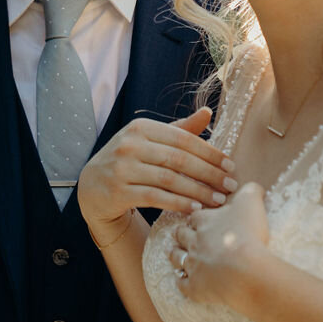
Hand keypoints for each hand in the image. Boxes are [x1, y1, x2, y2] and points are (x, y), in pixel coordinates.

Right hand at [78, 108, 236, 244]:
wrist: (91, 187)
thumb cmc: (128, 161)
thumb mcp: (149, 140)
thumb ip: (179, 129)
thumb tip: (208, 112)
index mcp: (141, 127)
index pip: (183, 139)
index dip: (210, 153)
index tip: (231, 166)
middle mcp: (130, 145)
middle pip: (179, 160)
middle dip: (209, 174)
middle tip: (230, 186)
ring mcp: (122, 168)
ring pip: (169, 180)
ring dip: (198, 191)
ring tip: (218, 200)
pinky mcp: (118, 191)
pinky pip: (155, 198)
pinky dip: (178, 203)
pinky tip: (194, 209)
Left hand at [170, 181, 270, 306]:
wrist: (245, 269)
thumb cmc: (248, 234)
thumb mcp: (252, 203)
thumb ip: (251, 191)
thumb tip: (253, 187)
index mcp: (205, 221)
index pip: (195, 216)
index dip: (197, 217)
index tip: (198, 219)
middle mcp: (194, 241)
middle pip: (181, 235)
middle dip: (181, 234)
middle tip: (182, 235)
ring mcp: (192, 265)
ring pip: (177, 258)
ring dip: (176, 255)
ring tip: (176, 255)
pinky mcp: (194, 287)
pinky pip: (182, 284)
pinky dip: (182, 282)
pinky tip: (184, 282)